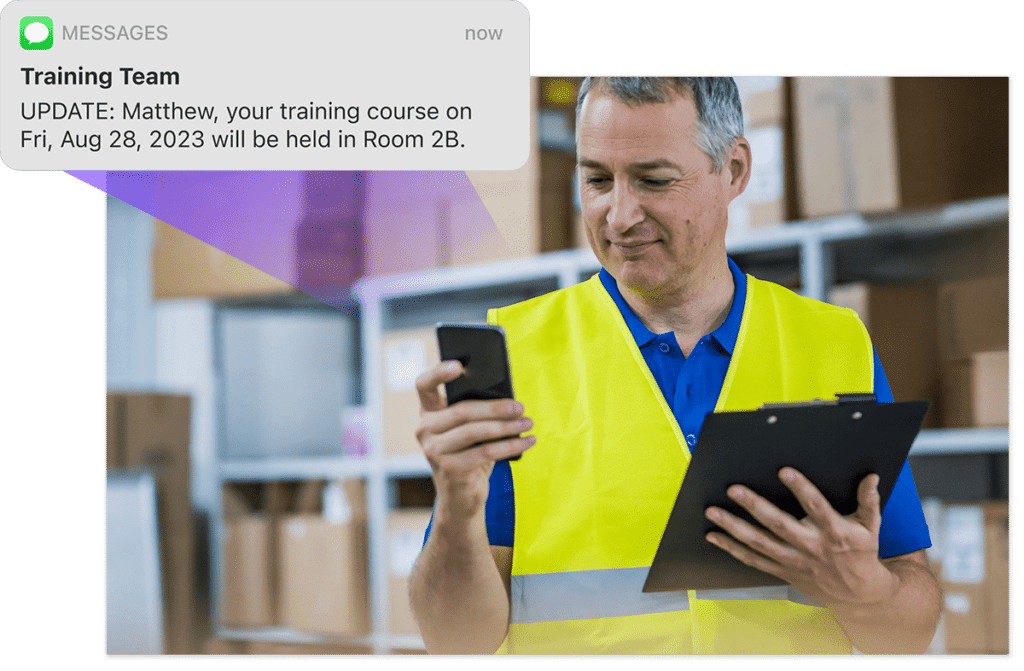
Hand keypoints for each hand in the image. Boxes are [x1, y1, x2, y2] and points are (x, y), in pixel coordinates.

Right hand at [415, 360, 535, 521]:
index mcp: (428, 413)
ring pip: (475, 431)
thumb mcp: (471, 431)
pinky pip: (485, 452)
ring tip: (528, 423)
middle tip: (520, 407)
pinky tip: (527, 442)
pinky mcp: (449, 469)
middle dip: (495, 407)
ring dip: (506, 427)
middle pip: (462, 410)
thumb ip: (478, 412)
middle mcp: (424, 430)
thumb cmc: (470, 456)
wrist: (461, 497)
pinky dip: (510, 446)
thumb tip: (508, 398)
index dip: (439, 373)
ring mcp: (433, 451)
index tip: (459, 364)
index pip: (424, 385)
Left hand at [704, 468, 897, 607]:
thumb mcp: (870, 526)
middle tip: (735, 489)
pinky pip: (753, 560)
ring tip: (713, 511)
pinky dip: (732, 548)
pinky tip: (714, 536)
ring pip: (759, 543)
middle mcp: (810, 546)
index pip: (816, 507)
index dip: (801, 488)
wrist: (858, 593)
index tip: (784, 471)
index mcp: (834, 532)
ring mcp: (794, 560)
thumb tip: (871, 477)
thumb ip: (868, 501)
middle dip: (755, 506)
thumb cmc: (861, 553)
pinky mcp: (782, 570)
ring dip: (734, 527)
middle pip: (779, 524)